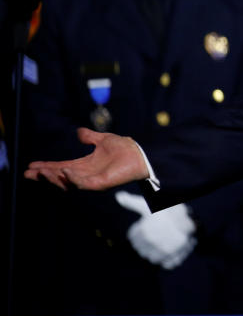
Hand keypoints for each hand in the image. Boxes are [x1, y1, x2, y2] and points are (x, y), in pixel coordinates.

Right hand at [25, 127, 148, 190]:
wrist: (141, 153)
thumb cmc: (124, 148)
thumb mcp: (103, 140)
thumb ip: (90, 137)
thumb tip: (78, 132)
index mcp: (85, 165)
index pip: (61, 167)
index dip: (47, 167)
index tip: (31, 166)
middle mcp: (86, 174)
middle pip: (60, 177)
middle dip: (44, 175)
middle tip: (29, 173)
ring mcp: (92, 180)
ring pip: (68, 182)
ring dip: (54, 177)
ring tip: (42, 172)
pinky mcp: (100, 183)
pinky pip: (83, 183)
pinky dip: (72, 178)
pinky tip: (64, 171)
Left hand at [116, 191, 195, 269]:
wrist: (193, 216)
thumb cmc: (169, 209)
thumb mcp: (149, 203)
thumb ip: (131, 202)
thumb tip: (118, 196)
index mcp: (144, 230)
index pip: (133, 237)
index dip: (140, 230)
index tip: (147, 225)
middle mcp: (152, 242)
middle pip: (142, 249)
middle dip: (147, 243)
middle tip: (157, 234)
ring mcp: (164, 250)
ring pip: (152, 258)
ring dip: (157, 252)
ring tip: (165, 242)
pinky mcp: (175, 257)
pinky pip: (168, 264)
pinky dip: (170, 260)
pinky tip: (173, 250)